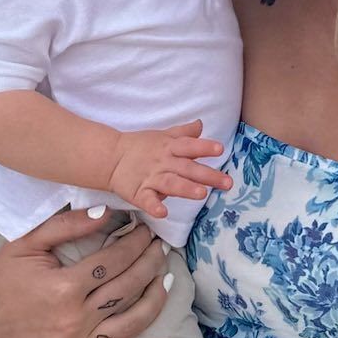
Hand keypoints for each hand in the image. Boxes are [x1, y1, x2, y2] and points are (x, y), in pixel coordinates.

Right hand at [0, 209, 172, 337]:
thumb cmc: (7, 273)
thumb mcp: (30, 241)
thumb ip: (69, 225)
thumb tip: (108, 212)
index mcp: (63, 288)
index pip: (113, 262)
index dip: (133, 244)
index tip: (145, 231)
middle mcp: (73, 320)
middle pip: (126, 289)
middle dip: (149, 264)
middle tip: (160, 248)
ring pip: (130, 325)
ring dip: (155, 301)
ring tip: (166, 279)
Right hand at [106, 120, 231, 215]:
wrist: (111, 157)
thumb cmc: (142, 147)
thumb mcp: (163, 136)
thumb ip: (184, 133)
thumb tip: (201, 124)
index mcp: (169, 148)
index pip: (189, 146)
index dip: (204, 147)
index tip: (220, 149)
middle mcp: (163, 163)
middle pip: (187, 168)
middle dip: (207, 175)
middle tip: (227, 183)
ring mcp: (150, 178)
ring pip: (171, 183)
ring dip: (186, 189)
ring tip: (201, 194)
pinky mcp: (138, 193)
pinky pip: (147, 200)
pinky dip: (153, 206)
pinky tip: (162, 212)